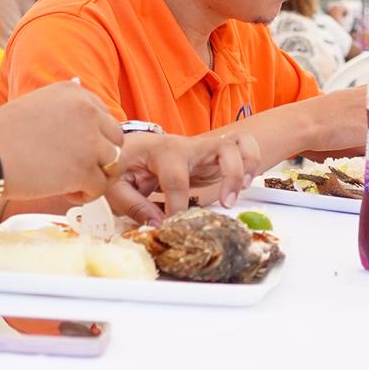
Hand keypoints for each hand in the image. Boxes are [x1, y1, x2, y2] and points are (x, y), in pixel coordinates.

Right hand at [0, 82, 122, 200]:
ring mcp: (89, 139)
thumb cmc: (0, 135)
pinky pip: (101, 187)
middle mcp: (87, 110)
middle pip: (117, 139)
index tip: (75, 151)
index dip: (94, 138)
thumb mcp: (36, 104)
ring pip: (115, 163)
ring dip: (97, 176)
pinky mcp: (84, 169)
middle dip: (101, 157)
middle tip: (77, 170)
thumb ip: (64, 107)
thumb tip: (83, 93)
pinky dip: (86, 194)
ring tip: (71, 183)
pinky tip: (65, 193)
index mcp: (75, 92)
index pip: (105, 116)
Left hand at [109, 131, 262, 224]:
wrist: (131, 147)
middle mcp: (188, 146)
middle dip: (231, 176)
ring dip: (247, 166)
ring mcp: (203, 149)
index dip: (177, 206)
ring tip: (241, 191)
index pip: (176, 179)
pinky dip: (252, 161)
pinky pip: (243, 146)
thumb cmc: (124, 165)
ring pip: (239, 143)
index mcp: (162, 152)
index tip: (172, 226)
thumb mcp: (116, 185)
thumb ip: (133, 205)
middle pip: (222, 148)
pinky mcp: (212, 155)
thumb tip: (158, 225)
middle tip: (226, 204)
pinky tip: (245, 183)